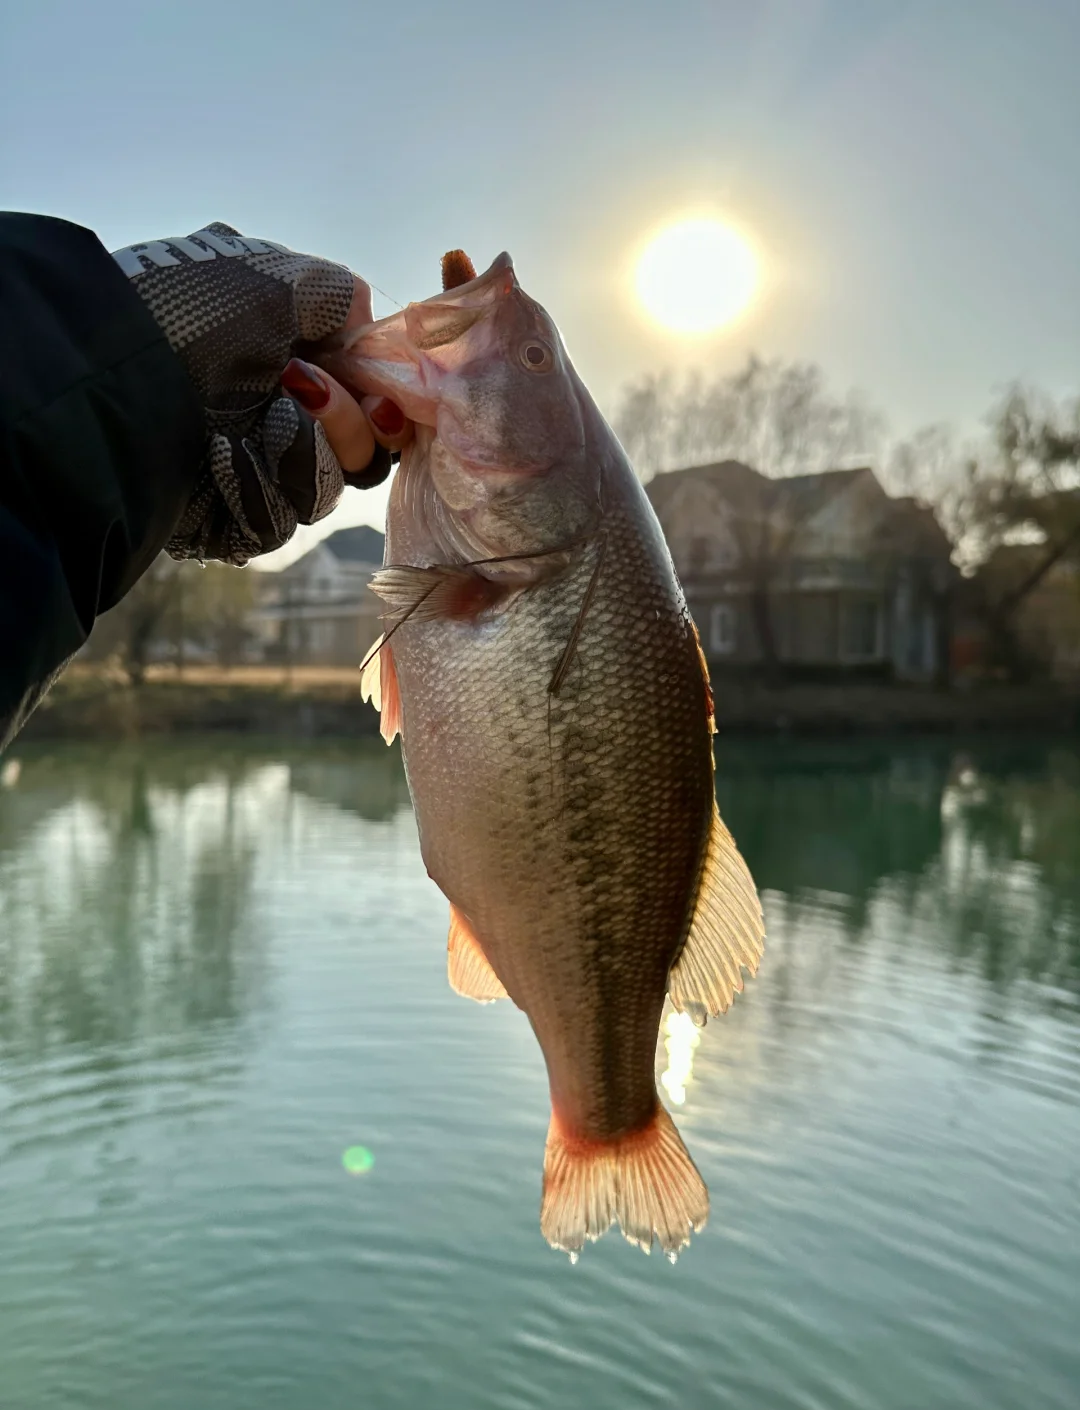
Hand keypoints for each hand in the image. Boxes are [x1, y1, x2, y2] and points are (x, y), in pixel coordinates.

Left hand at [113, 223, 411, 563]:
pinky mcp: (232, 514)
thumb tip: (367, 332)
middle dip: (348, 418)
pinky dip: (266, 478)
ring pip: (330, 483)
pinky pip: (285, 513)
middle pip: (362, 446)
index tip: (376, 378)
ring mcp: (252, 465)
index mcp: (280, 354)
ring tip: (268, 409)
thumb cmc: (192, 316)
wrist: (120, 385)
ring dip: (312, 441)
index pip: (361, 389)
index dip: (378, 389)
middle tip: (304, 384)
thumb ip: (340, 296)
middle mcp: (269, 409)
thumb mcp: (276, 277)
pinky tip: (229, 451)